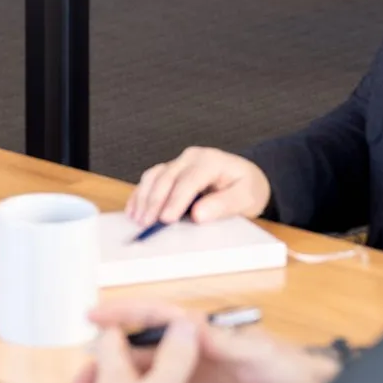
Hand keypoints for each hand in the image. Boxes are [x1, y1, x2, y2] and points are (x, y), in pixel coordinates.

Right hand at [72, 300, 338, 382]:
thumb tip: (184, 325)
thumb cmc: (288, 370)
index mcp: (200, 337)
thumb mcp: (254, 353)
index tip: (91, 318)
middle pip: (140, 360)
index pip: (155, 320)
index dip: (123, 316)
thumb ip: (220, 342)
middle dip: (107, 368)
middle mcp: (190, 362)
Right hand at [127, 145, 270, 228]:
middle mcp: (191, 158)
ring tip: (138, 220)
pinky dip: (141, 194)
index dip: (176, 200)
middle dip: (155, 202)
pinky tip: (134, 209)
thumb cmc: (247, 187)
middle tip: (147, 224)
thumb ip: (224, 204)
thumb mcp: (246, 197)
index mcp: (211, 161)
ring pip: (155, 176)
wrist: (246, 178)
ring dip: (144, 198)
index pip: (189, 180)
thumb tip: (198, 214)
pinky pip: (151, 179)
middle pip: (167, 177)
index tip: (166, 219)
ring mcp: (179, 163)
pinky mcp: (171, 171)